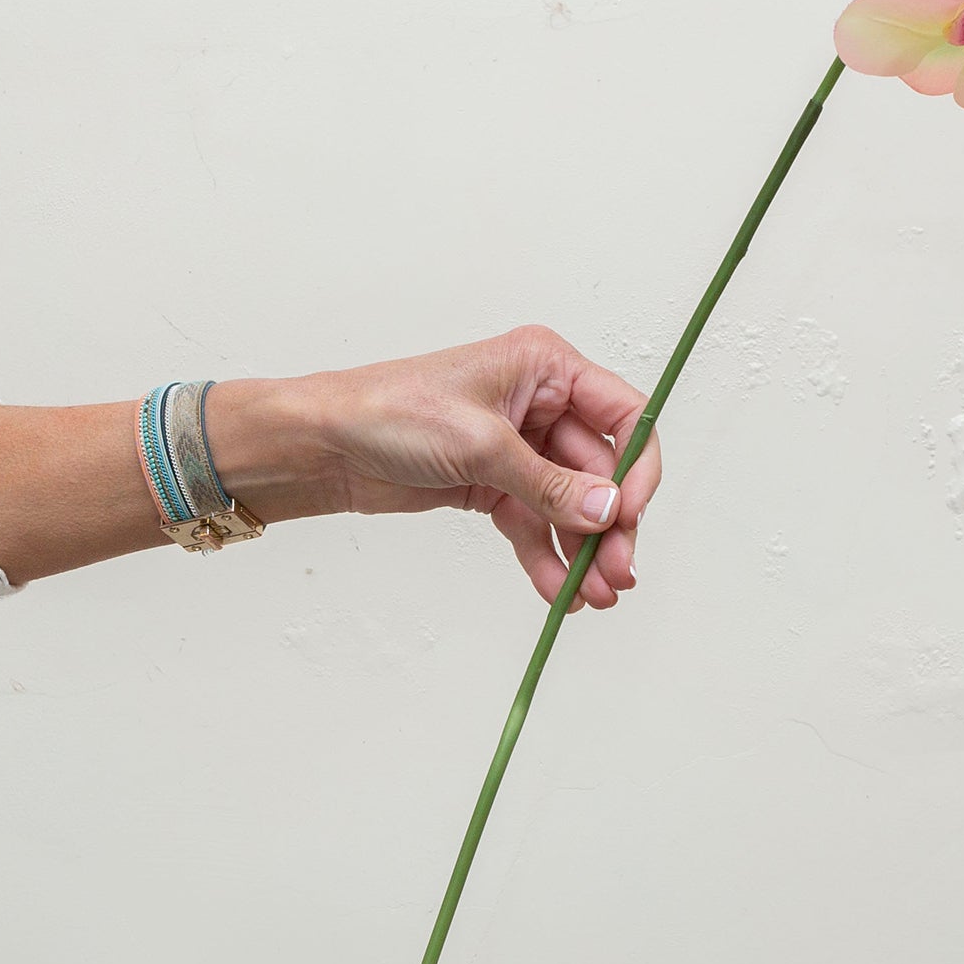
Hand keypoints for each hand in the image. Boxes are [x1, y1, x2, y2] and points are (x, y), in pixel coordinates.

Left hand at [209, 327, 662, 608]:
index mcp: (545, 367)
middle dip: (609, 525)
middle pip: (600, 471)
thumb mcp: (480, 445)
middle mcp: (539, 404)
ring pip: (570, 505)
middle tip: (616, 574)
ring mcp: (517, 448)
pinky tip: (557, 591)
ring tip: (592, 596)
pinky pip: (534, 524)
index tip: (632, 513)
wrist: (325, 445)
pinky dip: (546, 557)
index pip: (623, 414)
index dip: (638, 466)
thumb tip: (607, 510)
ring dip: (582, 550)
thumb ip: (549, 484)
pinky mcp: (493, 484)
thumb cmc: (389, 412)